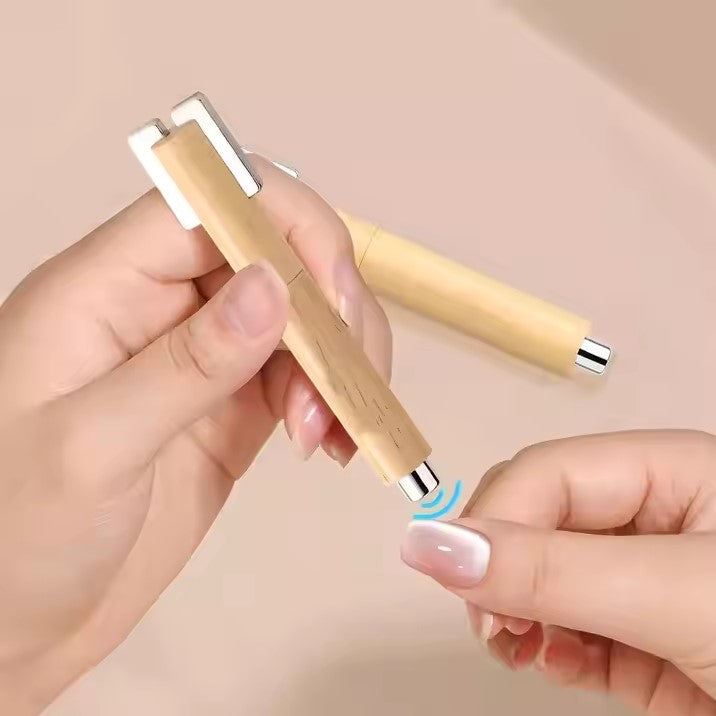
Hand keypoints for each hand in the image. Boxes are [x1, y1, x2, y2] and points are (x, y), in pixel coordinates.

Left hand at [0, 156, 390, 713]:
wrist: (13, 626)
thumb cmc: (12, 535)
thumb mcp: (92, 449)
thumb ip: (187, 365)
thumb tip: (275, 286)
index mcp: (107, 285)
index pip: (213, 201)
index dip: (287, 227)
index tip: (332, 301)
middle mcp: (162, 306)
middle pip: (276, 253)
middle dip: (328, 310)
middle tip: (340, 389)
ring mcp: (204, 358)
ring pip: (302, 316)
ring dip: (339, 363)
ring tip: (332, 435)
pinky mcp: (233, 408)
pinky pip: (302, 376)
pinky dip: (336, 399)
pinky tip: (337, 443)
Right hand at [401, 430, 715, 714]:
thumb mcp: (673, 594)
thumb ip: (552, 571)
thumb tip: (431, 542)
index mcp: (668, 472)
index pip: (547, 473)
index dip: (497, 522)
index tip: (464, 583)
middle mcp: (653, 517)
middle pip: (536, 521)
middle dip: (502, 570)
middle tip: (494, 624)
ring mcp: (645, 582)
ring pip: (542, 578)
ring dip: (517, 614)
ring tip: (515, 648)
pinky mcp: (645, 641)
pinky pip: (570, 630)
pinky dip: (548, 649)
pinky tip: (550, 662)